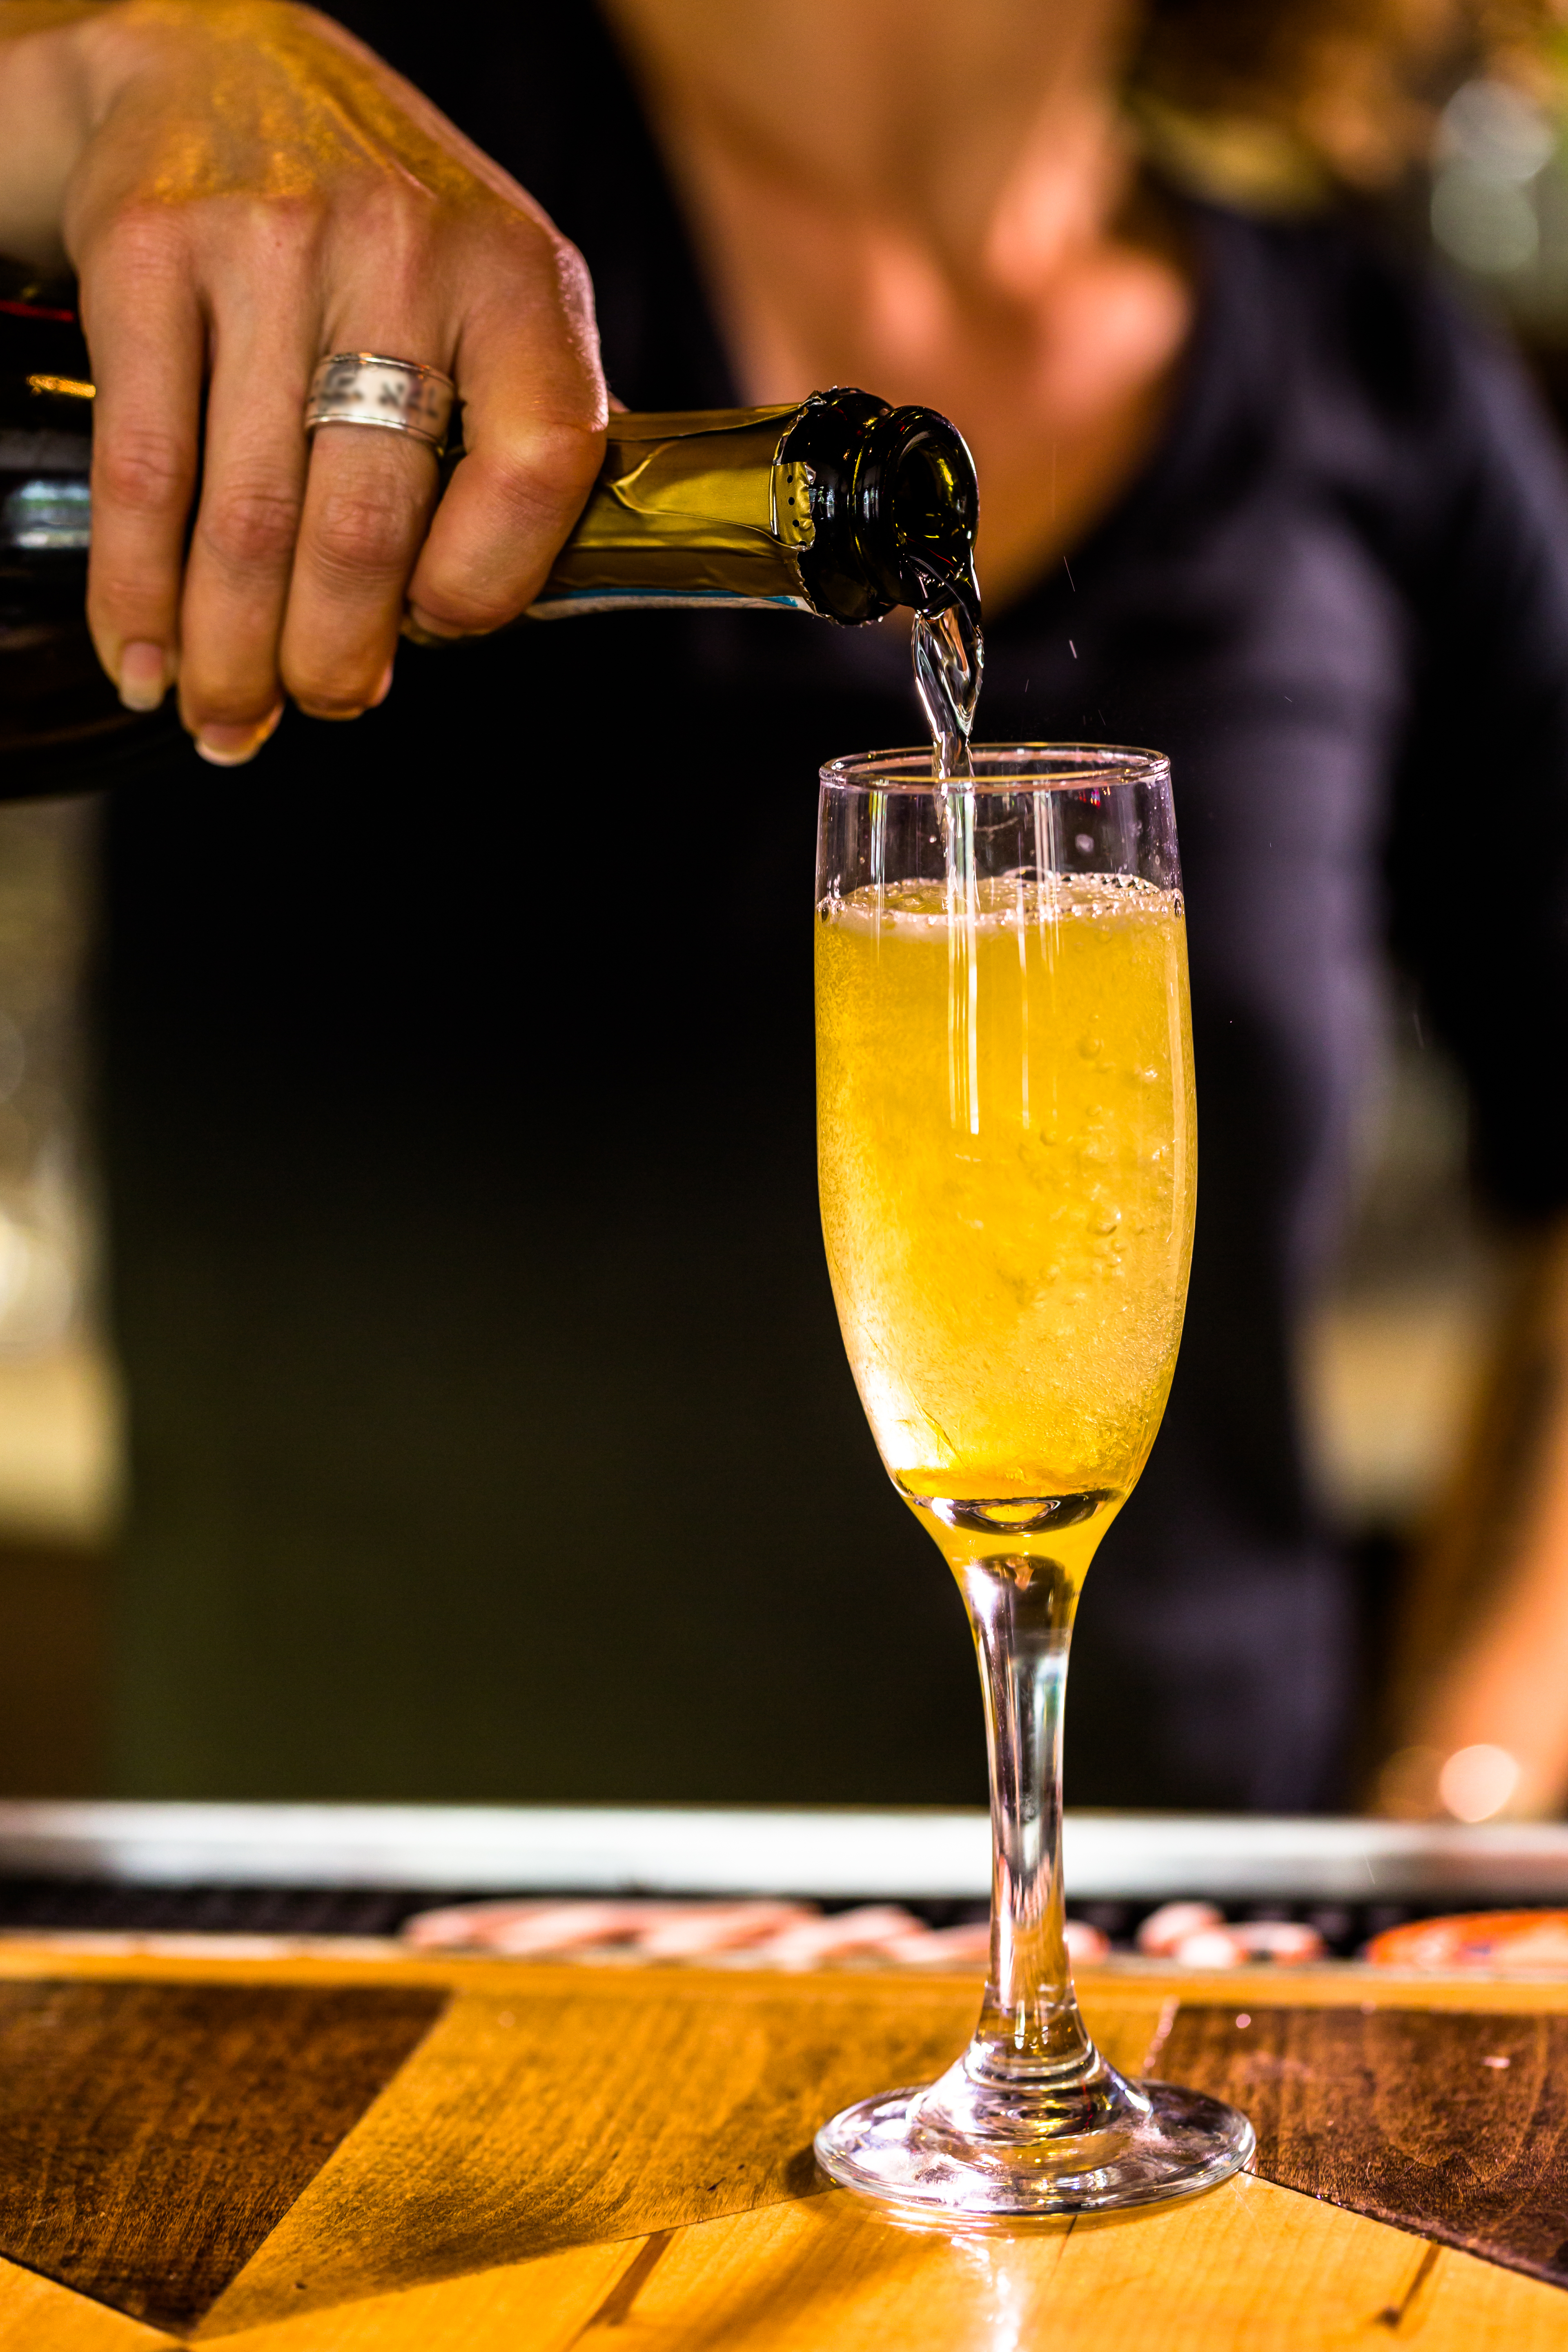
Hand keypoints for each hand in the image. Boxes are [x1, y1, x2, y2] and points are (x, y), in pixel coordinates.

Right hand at [4, 0, 606, 760]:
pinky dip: (140, 593)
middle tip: (321, 706)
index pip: (539, 464)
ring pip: (251, 517)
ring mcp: (266, 247)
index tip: (437, 633)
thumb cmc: (379, 220)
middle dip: (335, 656)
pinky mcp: (146, 252)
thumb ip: (519, 427)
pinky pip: (145, 470)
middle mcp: (400, 252)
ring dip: (233, 651)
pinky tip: (146, 659)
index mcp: (517, 277)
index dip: (488, 584)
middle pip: (369, 522)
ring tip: (227, 720)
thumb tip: (493, 608)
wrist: (222, 62)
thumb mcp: (494, 290)